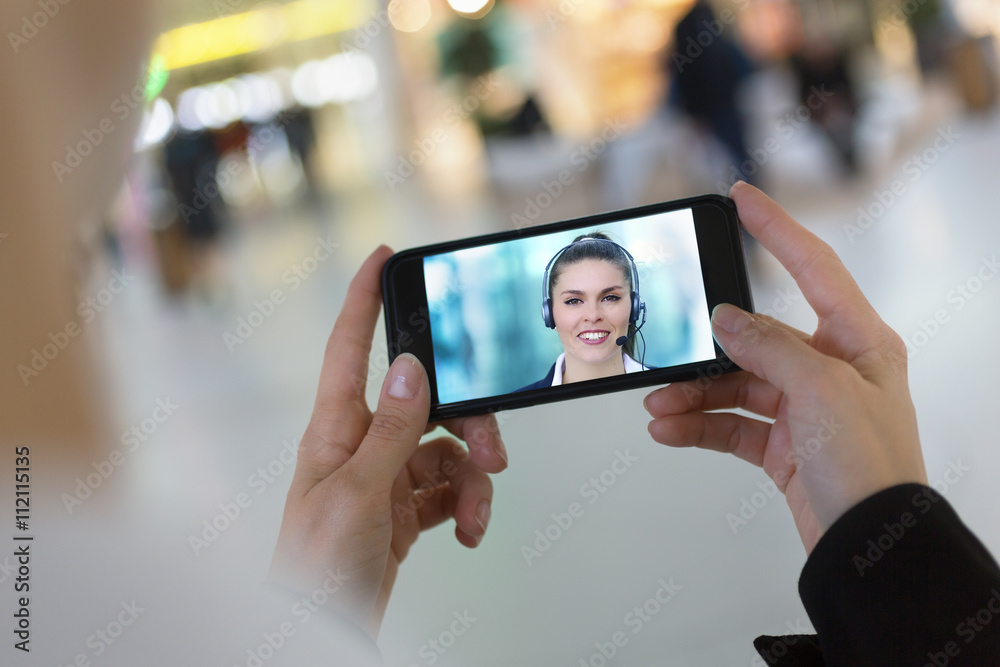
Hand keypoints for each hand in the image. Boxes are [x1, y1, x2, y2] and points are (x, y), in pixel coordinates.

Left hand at [267, 246, 507, 637]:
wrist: (320, 631)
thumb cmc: (315, 568)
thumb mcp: (356, 494)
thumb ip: (391, 431)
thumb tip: (412, 370)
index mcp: (336, 431)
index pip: (349, 349)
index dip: (363, 300)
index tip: (381, 258)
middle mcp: (361, 447)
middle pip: (427, 404)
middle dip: (467, 422)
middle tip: (493, 450)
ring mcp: (384, 479)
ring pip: (446, 451)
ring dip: (472, 477)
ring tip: (477, 510)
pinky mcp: (403, 512)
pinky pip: (448, 490)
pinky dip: (466, 506)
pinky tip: (467, 529)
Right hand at [644, 182, 926, 553]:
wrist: (870, 543)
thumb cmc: (874, 469)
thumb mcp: (822, 393)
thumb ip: (770, 348)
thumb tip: (728, 319)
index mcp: (857, 342)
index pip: (813, 267)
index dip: (776, 228)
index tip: (742, 199)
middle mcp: (830, 370)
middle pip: (755, 338)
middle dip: (707, 349)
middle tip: (670, 348)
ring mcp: (805, 408)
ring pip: (735, 384)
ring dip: (693, 394)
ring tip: (659, 405)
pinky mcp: (784, 445)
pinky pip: (731, 424)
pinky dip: (699, 425)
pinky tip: (671, 428)